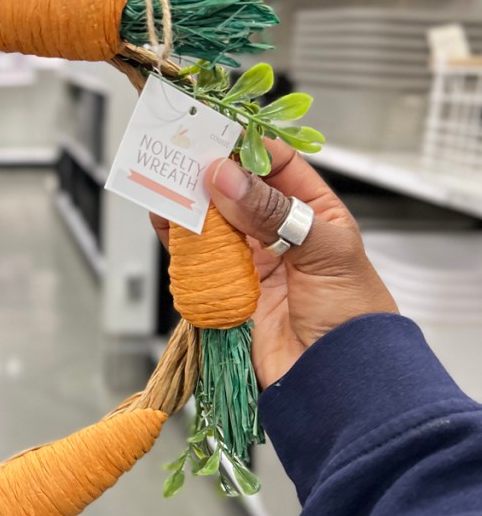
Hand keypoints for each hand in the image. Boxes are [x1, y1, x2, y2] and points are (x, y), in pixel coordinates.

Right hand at [151, 138, 397, 387]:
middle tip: (178, 153)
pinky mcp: (223, 290)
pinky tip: (165, 222)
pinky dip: (177, 240)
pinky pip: (195, 259)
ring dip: (187, 204)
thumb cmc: (352, 316)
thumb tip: (225, 176)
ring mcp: (248, 261)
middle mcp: (277, 232)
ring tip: (164, 183)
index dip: (245, 145)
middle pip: (235, 190)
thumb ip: (271, 210)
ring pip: (210, 221)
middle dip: (207, 172)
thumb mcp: (323, 251)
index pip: (275, 165)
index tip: (213, 132)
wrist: (336, 384)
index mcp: (312, 213)